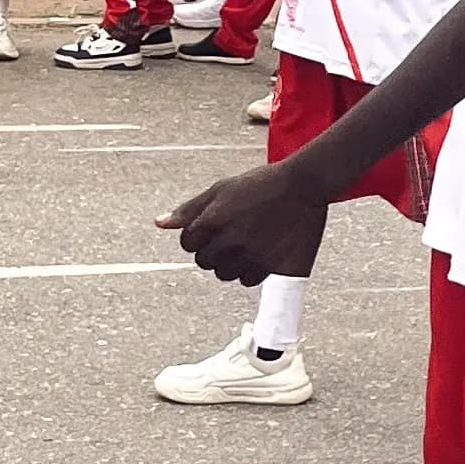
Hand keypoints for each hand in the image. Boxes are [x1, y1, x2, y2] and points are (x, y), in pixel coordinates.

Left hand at [162, 162, 329, 287]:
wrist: (305, 185)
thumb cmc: (261, 183)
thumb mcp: (222, 189)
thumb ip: (189, 209)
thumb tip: (159, 223)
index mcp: (212, 221)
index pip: (188, 243)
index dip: (198, 236)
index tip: (215, 226)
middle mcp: (229, 241)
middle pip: (205, 262)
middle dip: (214, 250)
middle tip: (234, 233)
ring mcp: (251, 256)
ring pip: (225, 274)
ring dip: (231, 263)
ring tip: (248, 242)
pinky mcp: (272, 266)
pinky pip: (248, 280)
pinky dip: (252, 270)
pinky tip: (262, 251)